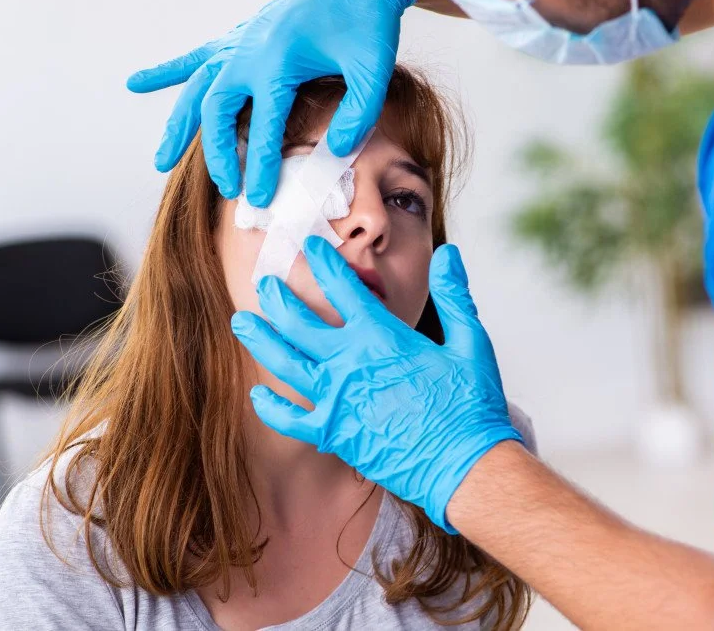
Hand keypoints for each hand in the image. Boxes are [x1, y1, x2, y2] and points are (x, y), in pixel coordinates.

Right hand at [127, 0, 417, 206]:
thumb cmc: (368, 18)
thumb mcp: (373, 69)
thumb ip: (358, 113)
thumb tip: (339, 151)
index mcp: (278, 61)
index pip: (264, 127)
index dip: (261, 167)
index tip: (259, 198)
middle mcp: (249, 52)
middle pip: (217, 112)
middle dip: (218, 155)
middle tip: (227, 188)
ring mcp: (242, 42)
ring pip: (197, 90)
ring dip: (179, 126)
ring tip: (161, 161)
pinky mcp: (243, 36)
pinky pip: (198, 57)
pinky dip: (169, 71)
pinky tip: (139, 83)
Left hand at [230, 237, 523, 532]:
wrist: (465, 466)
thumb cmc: (471, 405)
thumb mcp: (470, 341)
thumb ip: (454, 295)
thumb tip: (449, 253)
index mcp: (383, 337)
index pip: (344, 289)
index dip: (324, 264)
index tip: (310, 247)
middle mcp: (350, 364)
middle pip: (300, 322)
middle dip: (278, 297)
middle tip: (264, 283)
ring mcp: (337, 400)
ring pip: (284, 362)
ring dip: (260, 339)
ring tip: (242, 322)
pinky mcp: (334, 433)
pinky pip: (289, 419)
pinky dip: (270, 406)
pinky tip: (256, 394)